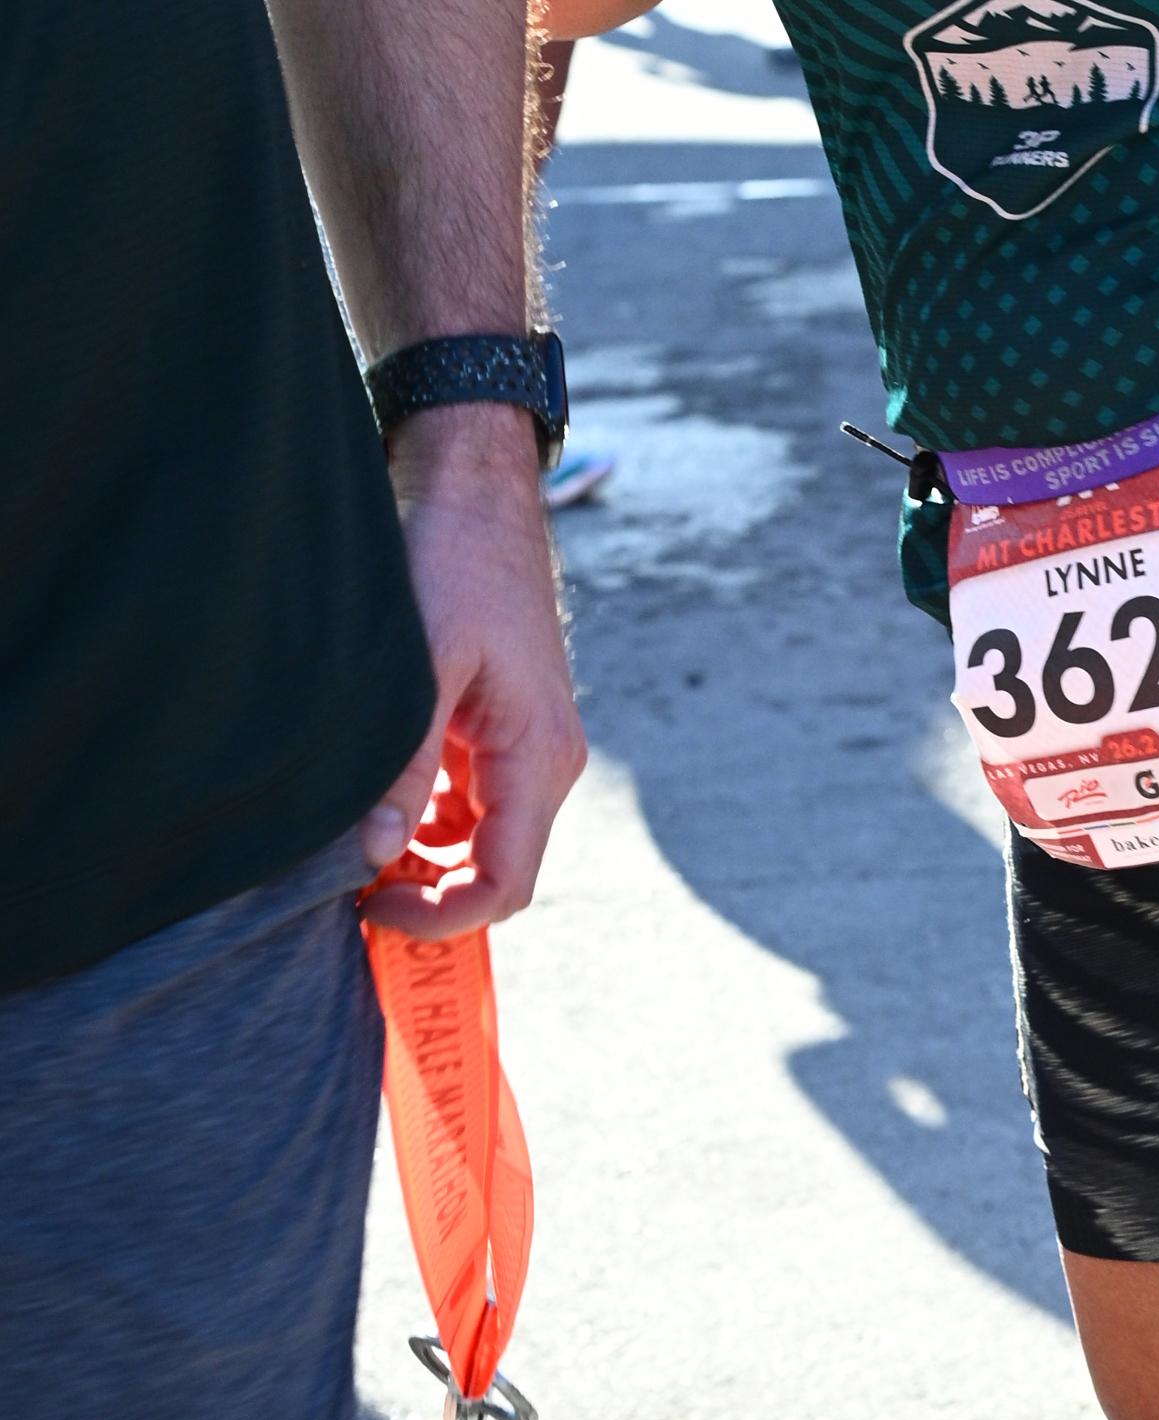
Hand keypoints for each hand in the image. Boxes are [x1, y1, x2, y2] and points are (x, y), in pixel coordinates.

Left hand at [356, 412, 588, 932]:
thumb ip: (404, 767)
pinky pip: (475, 803)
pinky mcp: (506, 732)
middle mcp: (548, 763)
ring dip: (427, 861)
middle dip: (430, 896)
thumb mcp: (423, 668)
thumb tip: (377, 855)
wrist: (479, 500)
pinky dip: (430, 821)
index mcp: (539, 757)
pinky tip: (379, 804)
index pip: (504, 884)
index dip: (440, 919)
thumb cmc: (456, 568)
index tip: (370, 909)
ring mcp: (530, 749)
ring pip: (484, 841)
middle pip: (498, 872)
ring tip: (354, 850)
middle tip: (350, 891)